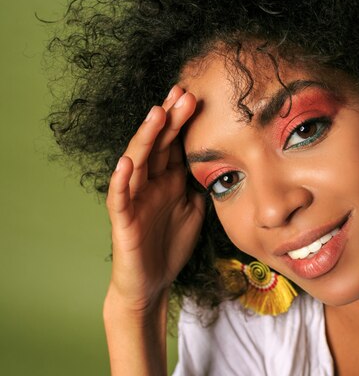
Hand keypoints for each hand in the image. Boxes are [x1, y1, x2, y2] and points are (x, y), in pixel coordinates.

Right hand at [105, 86, 204, 313]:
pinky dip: (121, 180)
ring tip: (156, 114)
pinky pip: (120, 198)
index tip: (195, 95)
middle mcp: (150, 183)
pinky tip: (126, 162)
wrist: (152, 283)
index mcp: (168, 180)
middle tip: (181, 93)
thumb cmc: (170, 245)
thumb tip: (221, 163)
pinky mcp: (123, 220)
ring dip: (146, 138)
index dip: (182, 121)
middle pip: (158, 144)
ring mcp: (135, 199)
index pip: (174, 144)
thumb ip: (200, 185)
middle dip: (169, 119)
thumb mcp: (194, 210)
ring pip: (138, 162)